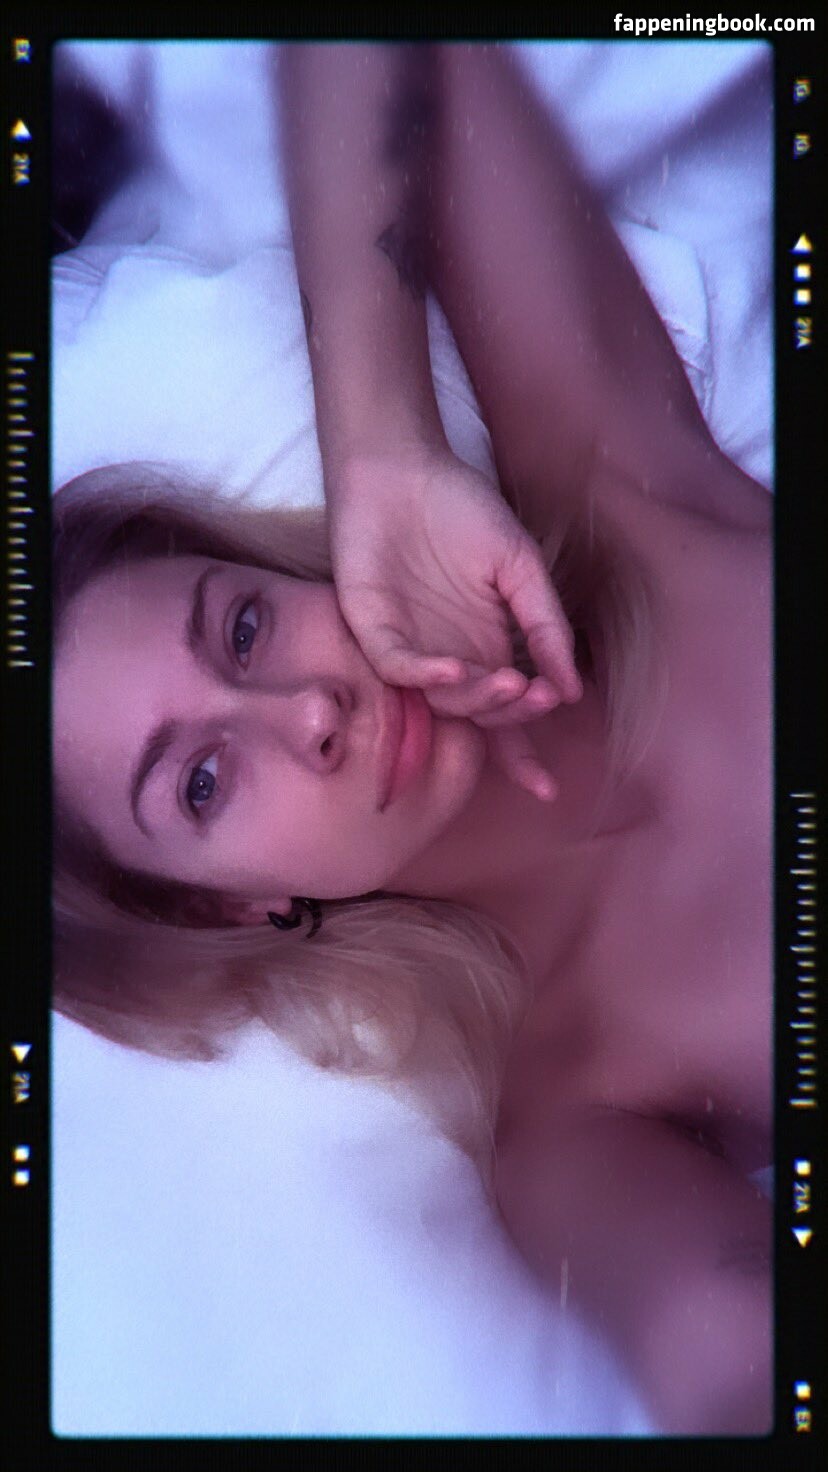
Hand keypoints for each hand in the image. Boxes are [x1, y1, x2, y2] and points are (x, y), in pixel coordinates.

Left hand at [327, 445, 582, 799]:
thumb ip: (545, 624)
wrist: (405, 468)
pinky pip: (399, 669)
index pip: (502, 718)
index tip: (547, 788)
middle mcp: (448, 660)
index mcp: (484, 650)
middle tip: (534, 692)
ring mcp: (410, 648)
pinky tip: (457, 667)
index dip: (521, 755)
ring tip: (509, 677)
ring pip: (443, 701)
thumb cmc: (463, 511)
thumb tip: (570, 690)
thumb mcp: (520, 567)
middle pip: (478, 715)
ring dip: (478, 698)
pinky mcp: (372, 630)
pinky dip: (427, 676)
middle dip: (511, 714)